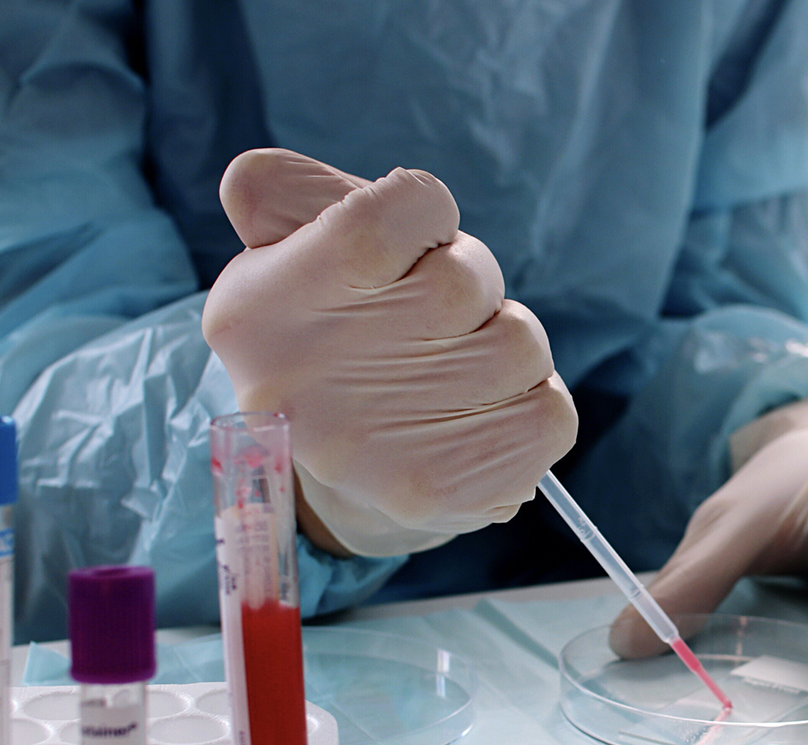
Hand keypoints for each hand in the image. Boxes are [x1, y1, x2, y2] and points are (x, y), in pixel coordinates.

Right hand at [202, 149, 577, 556]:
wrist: (336, 479)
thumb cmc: (327, 335)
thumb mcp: (283, 250)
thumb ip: (293, 189)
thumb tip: (376, 191)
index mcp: (256, 309)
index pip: (379, 220)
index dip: (424, 215)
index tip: (413, 243)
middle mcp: (302, 384)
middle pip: (463, 280)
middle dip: (473, 282)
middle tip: (439, 314)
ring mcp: (372, 449)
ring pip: (518, 345)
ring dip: (508, 342)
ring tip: (463, 365)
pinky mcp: (443, 491)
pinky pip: (551, 415)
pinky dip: (538, 402)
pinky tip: (490, 411)